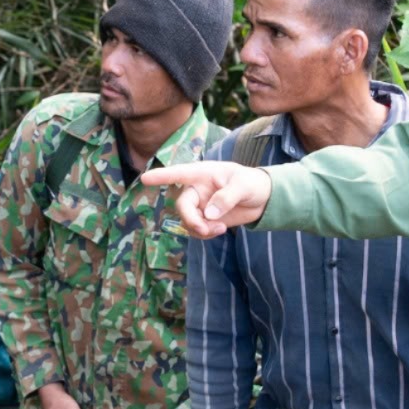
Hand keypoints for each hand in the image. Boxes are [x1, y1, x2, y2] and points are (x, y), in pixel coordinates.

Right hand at [140, 161, 270, 237]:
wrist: (262, 199)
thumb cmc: (252, 183)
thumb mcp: (244, 185)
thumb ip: (227, 197)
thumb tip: (209, 213)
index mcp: (202, 173)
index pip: (179, 173)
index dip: (162, 176)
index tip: (145, 178)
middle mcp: (196, 189)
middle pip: (182, 206)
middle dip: (191, 220)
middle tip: (204, 229)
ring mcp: (199, 205)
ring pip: (187, 221)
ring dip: (200, 229)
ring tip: (220, 229)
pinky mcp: (205, 219)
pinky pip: (196, 230)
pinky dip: (205, 234)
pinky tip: (219, 230)